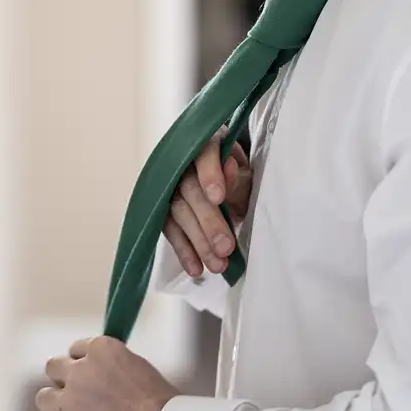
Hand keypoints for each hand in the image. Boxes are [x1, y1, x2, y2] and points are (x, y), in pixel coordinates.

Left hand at [35, 337, 179, 410]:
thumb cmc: (164, 407)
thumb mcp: (141, 370)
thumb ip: (116, 368)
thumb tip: (106, 379)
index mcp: (102, 349)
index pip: (78, 348)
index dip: (84, 364)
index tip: (92, 376)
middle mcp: (80, 370)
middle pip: (54, 368)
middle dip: (65, 381)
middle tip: (81, 397)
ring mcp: (69, 400)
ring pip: (43, 398)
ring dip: (56, 407)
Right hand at [163, 127, 252, 278]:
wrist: (225, 174)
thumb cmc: (239, 171)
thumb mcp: (246, 170)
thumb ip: (238, 175)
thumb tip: (229, 170)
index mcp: (206, 141)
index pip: (203, 154)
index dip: (210, 175)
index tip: (218, 198)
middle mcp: (182, 161)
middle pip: (190, 190)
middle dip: (208, 221)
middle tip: (225, 247)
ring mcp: (169, 185)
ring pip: (178, 213)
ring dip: (198, 242)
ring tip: (217, 265)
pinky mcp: (163, 209)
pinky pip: (171, 230)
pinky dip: (184, 251)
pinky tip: (196, 269)